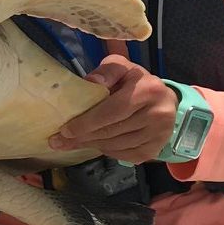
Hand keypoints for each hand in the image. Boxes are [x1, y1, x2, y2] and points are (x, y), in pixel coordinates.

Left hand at [48, 55, 179, 164]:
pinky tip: (97, 144)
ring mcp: (159, 135)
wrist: (163, 100)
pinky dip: (107, 151)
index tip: (65, 130)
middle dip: (83, 137)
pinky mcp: (156, 149)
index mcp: (148, 90)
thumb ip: (106, 72)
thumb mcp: (121, 68)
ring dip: (92, 145)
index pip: (113, 111)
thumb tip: (90, 82)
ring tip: (75, 142)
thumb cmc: (134, 82)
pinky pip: (124, 155)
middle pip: (112, 131)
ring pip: (116, 146)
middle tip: (59, 141)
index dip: (87, 122)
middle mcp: (158, 114)